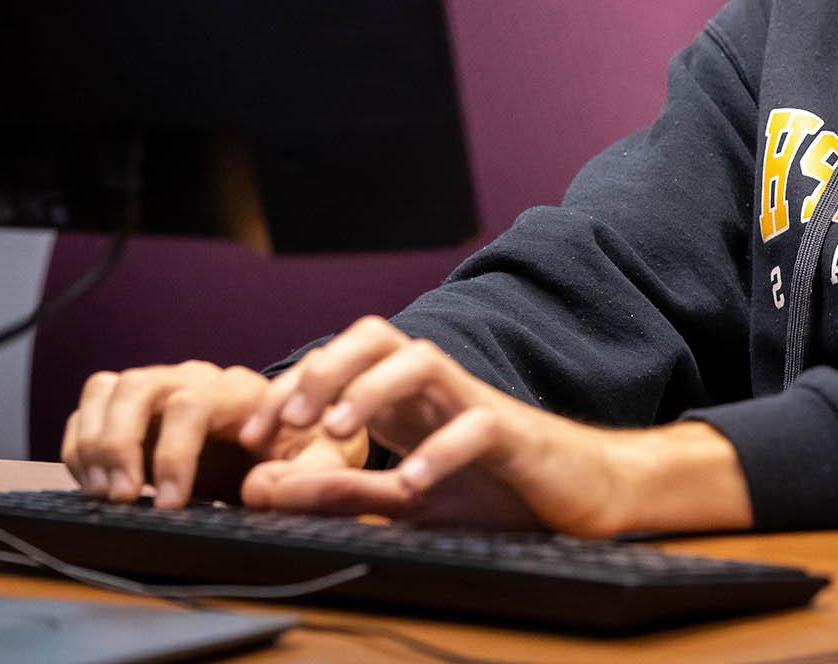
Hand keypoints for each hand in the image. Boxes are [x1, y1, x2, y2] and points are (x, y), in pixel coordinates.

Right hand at [62, 360, 367, 509]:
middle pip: (137, 387)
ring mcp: (158, 390)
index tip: (171, 504)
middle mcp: (192, 379)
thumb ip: (307, 471)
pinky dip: (80, 445)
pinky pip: (90, 410)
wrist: (292, 434)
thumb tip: (261, 491)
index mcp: (237, 390)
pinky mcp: (133, 410)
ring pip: (106, 390)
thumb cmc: (308, 441)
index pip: (190, 404)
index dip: (174, 454)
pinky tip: (95, 485)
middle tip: (122, 497)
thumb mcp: (327, 455)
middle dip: (120, 444)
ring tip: (106, 495)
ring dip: (94, 443)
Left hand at [234, 317, 749, 537]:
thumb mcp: (407, 501)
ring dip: (372, 388)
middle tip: (289, 421)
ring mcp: (476, 403)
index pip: (341, 364)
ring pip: (421, 360)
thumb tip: (267, 486)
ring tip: (340, 432)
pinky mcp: (515, 433)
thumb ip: (344, 492)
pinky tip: (413, 484)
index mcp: (407, 400)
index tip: (251, 438)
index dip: (290, 389)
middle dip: (324, 368)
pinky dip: (439, 451)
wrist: (586, 495)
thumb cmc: (500, 490)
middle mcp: (437, 389)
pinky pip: (475, 424)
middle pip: (375, 337)